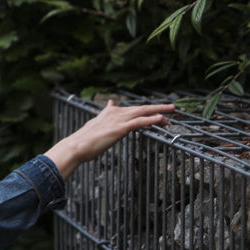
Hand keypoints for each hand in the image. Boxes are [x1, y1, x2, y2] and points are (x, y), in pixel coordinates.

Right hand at [44, 99, 173, 179]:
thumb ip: (104, 115)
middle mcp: (115, 113)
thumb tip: (109, 103)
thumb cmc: (85, 140)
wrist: (77, 146)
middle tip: (172, 107)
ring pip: (142, 112)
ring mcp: (118, 120)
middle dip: (157, 107)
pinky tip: (161, 118)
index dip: (146, 110)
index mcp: (110, 113)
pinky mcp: (120, 129)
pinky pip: (139, 122)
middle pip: (141, 108)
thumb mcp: (96, 125)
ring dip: (159, 111)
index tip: (157, 111)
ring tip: (172, 111)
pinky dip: (151, 119)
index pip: (132, 109)